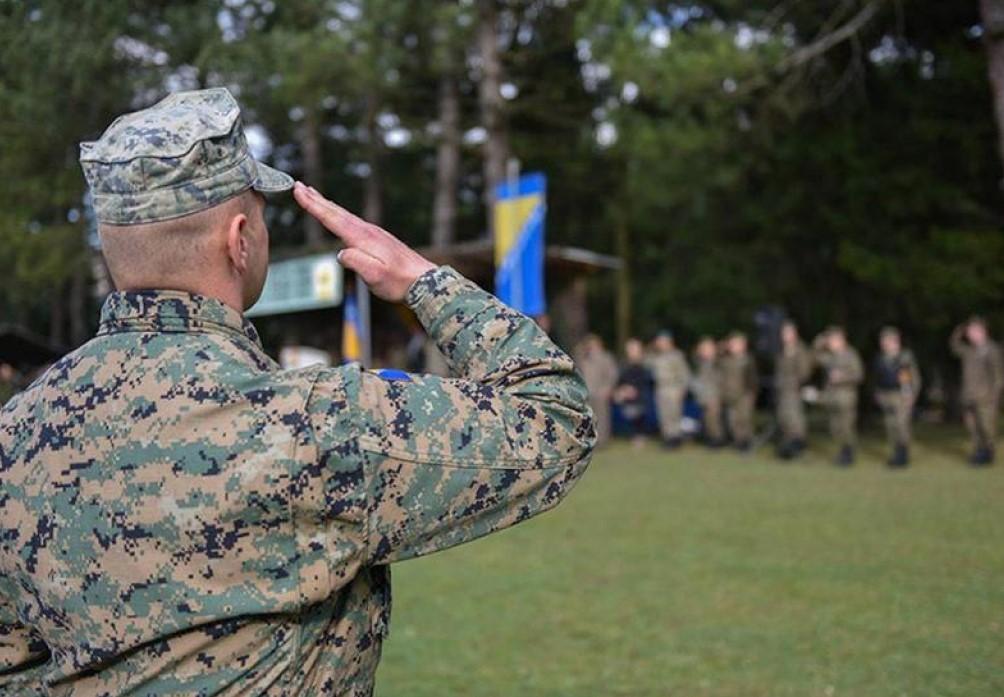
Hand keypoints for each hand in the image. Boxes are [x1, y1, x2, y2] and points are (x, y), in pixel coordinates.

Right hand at [293, 182, 436, 301]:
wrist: (424, 281)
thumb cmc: (399, 281)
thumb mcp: (375, 276)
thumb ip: (356, 262)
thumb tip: (341, 253)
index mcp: (362, 238)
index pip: (333, 218)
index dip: (313, 205)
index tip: (298, 191)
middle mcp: (367, 231)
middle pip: (336, 212)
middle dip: (316, 199)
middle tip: (299, 185)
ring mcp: (374, 233)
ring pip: (345, 215)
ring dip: (328, 205)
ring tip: (314, 195)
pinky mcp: (378, 239)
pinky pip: (353, 222)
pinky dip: (340, 215)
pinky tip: (339, 217)